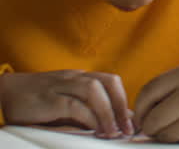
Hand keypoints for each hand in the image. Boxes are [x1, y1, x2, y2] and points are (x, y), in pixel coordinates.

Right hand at [0, 70, 132, 137]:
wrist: (1, 95)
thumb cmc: (34, 103)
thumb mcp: (64, 105)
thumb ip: (87, 111)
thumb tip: (115, 123)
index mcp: (80, 77)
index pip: (111, 82)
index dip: (125, 100)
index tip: (133, 122)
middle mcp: (73, 78)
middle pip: (109, 81)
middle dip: (123, 104)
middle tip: (128, 127)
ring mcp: (60, 86)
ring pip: (94, 90)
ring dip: (108, 112)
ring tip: (113, 132)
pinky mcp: (48, 98)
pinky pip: (75, 104)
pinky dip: (89, 118)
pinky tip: (95, 130)